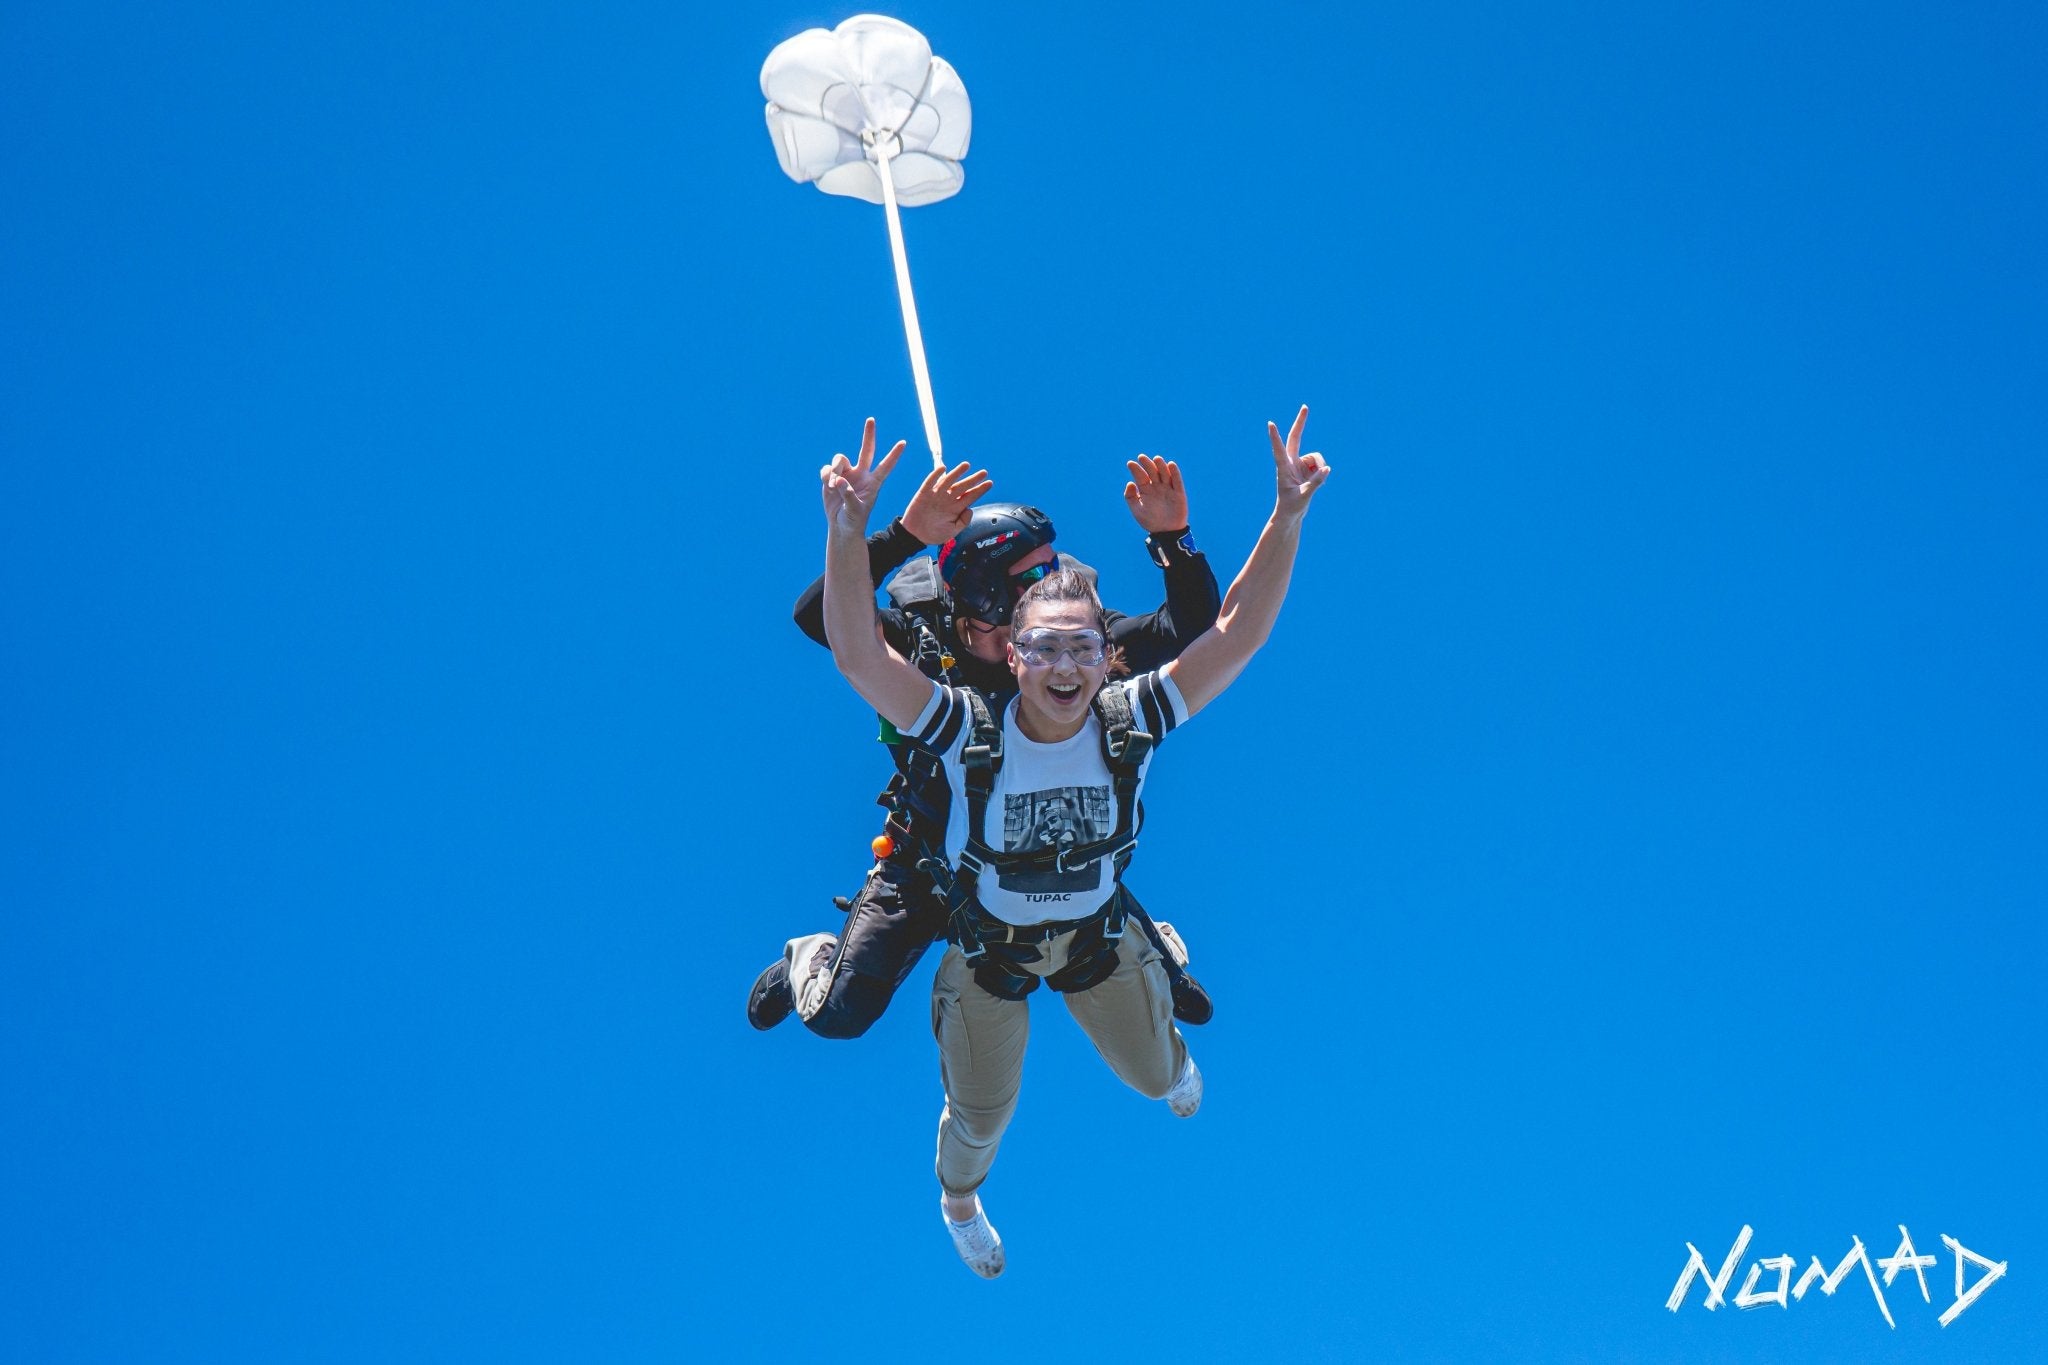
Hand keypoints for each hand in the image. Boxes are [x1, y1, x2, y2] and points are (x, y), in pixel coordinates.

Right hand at [820, 417, 904, 534]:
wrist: (841, 526)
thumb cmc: (853, 521)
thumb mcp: (854, 511)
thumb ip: (849, 495)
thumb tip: (839, 480)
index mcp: (873, 483)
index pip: (885, 466)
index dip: (894, 455)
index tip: (904, 443)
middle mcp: (861, 474)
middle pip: (866, 450)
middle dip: (868, 435)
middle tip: (871, 419)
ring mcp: (847, 474)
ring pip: (840, 459)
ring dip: (834, 470)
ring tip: (832, 486)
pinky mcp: (832, 476)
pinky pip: (827, 468)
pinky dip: (825, 476)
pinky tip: (828, 486)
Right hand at [900, 459, 993, 543]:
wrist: (915, 536)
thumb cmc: (934, 534)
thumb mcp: (952, 532)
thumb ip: (962, 522)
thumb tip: (970, 509)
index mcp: (955, 508)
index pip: (970, 496)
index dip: (980, 489)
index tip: (989, 483)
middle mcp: (947, 499)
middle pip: (962, 486)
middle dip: (973, 479)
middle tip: (984, 472)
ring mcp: (936, 495)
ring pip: (948, 481)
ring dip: (957, 473)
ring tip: (966, 465)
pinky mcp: (924, 494)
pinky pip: (930, 483)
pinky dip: (935, 475)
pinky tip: (943, 469)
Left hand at [1122, 454, 1188, 533]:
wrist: (1166, 532)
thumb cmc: (1150, 521)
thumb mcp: (1137, 510)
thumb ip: (1130, 497)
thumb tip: (1130, 483)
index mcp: (1146, 490)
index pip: (1140, 476)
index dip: (1136, 469)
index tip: (1130, 463)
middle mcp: (1157, 487)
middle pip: (1152, 472)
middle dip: (1147, 464)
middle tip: (1141, 457)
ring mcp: (1168, 489)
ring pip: (1164, 474)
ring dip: (1161, 466)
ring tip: (1156, 459)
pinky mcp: (1179, 493)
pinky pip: (1177, 481)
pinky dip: (1175, 473)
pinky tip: (1171, 464)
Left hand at [1268, 405, 1330, 520]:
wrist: (1291, 514)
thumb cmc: (1292, 507)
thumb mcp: (1304, 496)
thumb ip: (1316, 483)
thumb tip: (1327, 469)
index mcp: (1283, 469)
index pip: (1279, 450)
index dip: (1275, 437)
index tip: (1270, 424)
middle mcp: (1290, 463)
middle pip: (1296, 438)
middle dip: (1301, 423)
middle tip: (1305, 406)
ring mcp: (1299, 464)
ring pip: (1316, 458)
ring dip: (1320, 468)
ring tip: (1317, 482)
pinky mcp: (1306, 469)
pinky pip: (1320, 465)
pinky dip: (1322, 473)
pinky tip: (1317, 483)